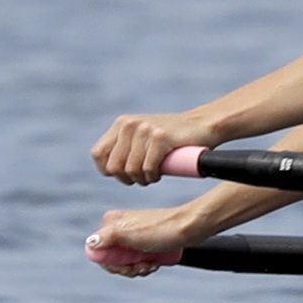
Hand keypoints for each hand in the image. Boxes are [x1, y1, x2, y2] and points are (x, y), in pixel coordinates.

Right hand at [85, 201, 211, 276]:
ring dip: (137, 268)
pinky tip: (154, 263)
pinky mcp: (144, 241)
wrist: (191, 227)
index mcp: (111, 222)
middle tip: (143, 266)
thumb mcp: (132, 234)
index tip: (128, 267)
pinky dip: (144, 265)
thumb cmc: (164, 230)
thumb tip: (91, 242)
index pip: (99, 253)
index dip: (112, 265)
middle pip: (112, 258)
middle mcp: (119, 226)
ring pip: (125, 260)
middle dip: (127, 267)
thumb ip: (109, 236)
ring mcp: (132, 234)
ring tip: (152, 264)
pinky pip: (137, 258)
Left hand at [91, 111, 221, 184]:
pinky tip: (159, 173)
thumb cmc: (173, 137)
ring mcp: (145, 129)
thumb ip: (125, 147)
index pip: (98, 154)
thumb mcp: (142, 136)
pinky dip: (153, 176)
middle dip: (126, 179)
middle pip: (114, 166)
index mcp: (122, 123)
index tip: (124, 175)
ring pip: (130, 170)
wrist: (204, 125)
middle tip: (141, 178)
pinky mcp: (160, 137)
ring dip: (142, 179)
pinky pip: (148, 168)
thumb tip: (109, 170)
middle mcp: (130, 124)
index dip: (109, 170)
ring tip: (153, 176)